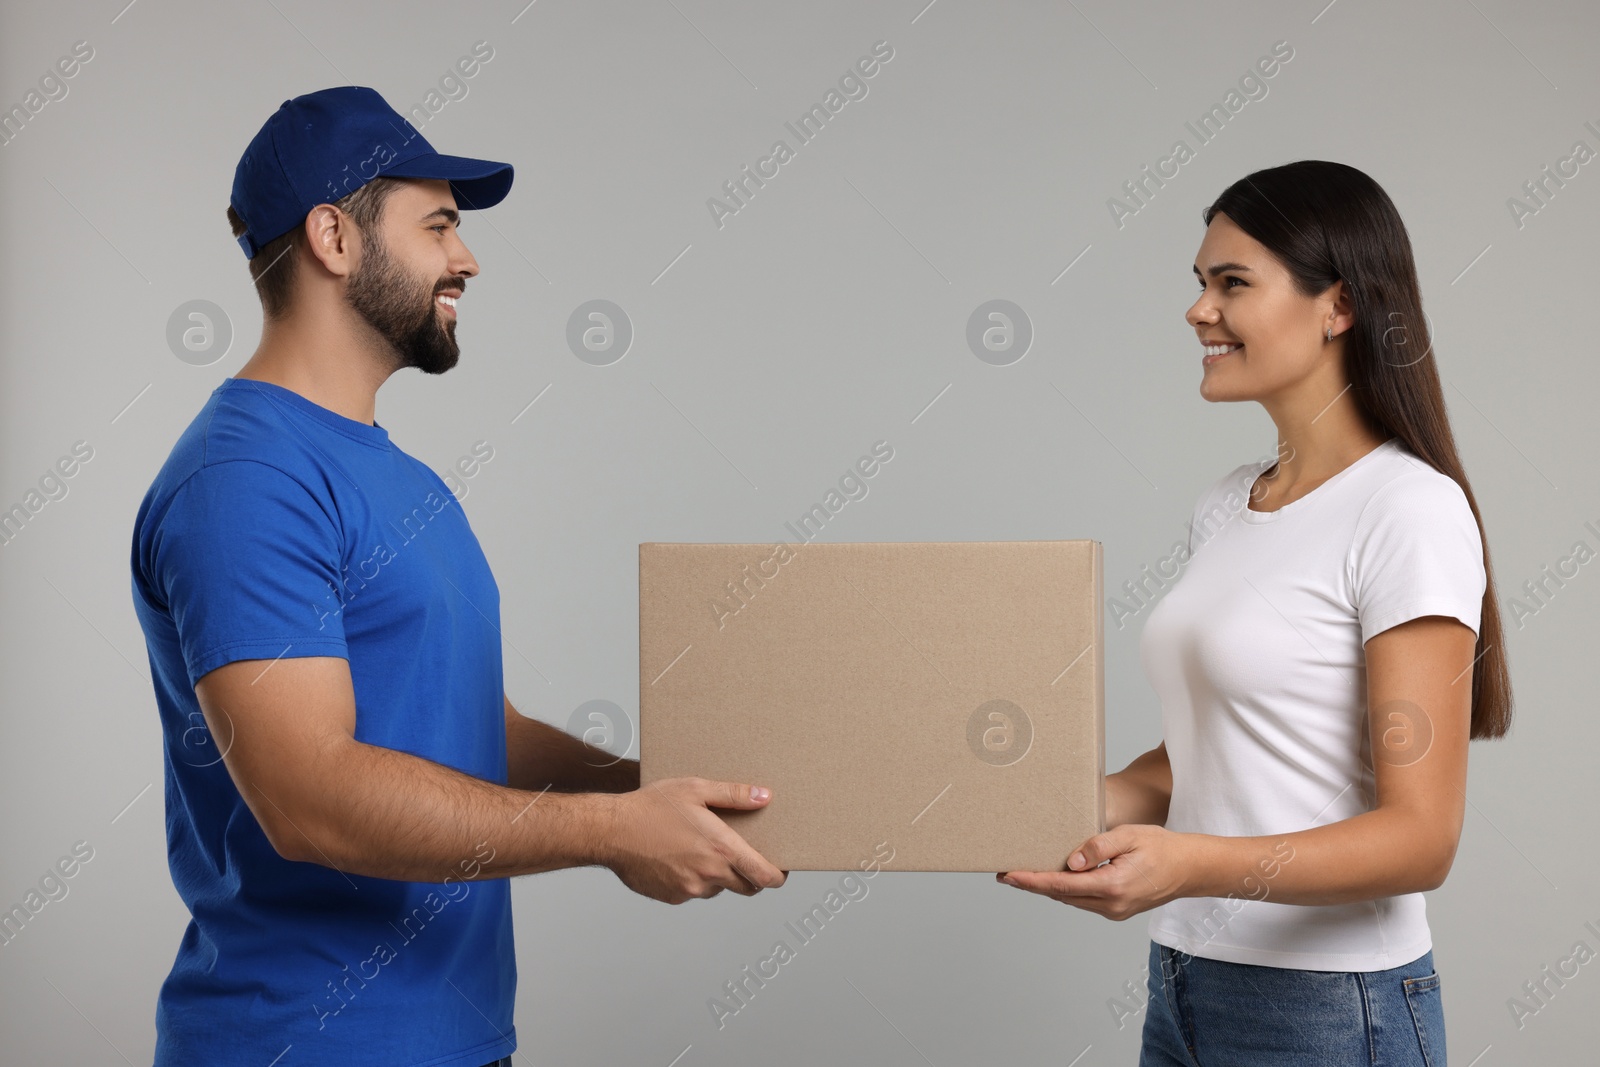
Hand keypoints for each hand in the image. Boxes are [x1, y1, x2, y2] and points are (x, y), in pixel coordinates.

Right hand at [606, 777, 787, 903]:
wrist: (610, 831)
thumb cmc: (652, 806)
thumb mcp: (696, 789)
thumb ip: (734, 795)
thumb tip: (765, 796)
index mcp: (721, 849)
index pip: (765, 877)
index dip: (778, 876)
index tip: (780, 870)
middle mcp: (709, 875)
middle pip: (747, 888)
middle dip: (751, 875)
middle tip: (742, 855)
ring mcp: (690, 889)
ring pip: (717, 888)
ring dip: (717, 874)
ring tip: (699, 847)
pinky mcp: (672, 897)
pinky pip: (693, 890)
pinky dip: (693, 878)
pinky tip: (677, 856)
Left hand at [996, 825, 1194, 920]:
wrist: (1191, 869)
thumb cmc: (1162, 847)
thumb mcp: (1130, 836)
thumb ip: (1098, 846)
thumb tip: (1070, 862)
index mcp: (1113, 886)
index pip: (1061, 886)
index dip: (1032, 881)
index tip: (1009, 875)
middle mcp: (1111, 905)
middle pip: (1061, 896)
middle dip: (1032, 885)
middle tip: (1006, 873)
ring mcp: (1115, 911)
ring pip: (1071, 900)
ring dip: (1047, 889)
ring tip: (1023, 875)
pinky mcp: (1117, 910)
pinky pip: (1083, 901)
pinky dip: (1066, 891)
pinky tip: (1054, 879)